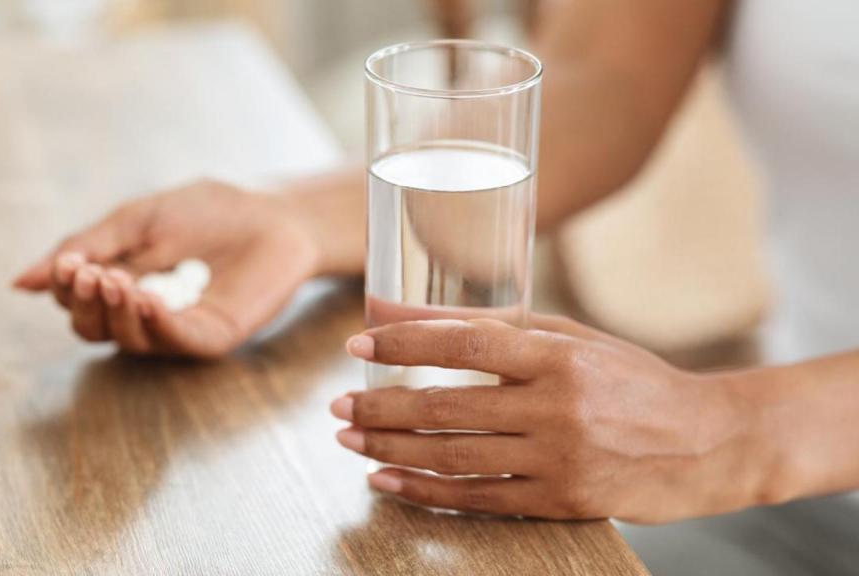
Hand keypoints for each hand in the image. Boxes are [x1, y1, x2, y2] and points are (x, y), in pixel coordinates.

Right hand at [13, 180, 320, 356]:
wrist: (273, 212)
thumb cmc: (207, 212)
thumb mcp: (135, 220)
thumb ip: (85, 247)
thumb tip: (20, 284)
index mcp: (121, 285)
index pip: (79, 302)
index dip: (68, 286)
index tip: (71, 263)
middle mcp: (143, 315)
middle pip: (94, 328)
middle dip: (87, 303)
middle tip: (92, 274)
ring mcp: (177, 329)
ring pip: (129, 340)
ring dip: (116, 313)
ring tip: (118, 282)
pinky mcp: (212, 337)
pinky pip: (176, 341)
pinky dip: (157, 324)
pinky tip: (147, 300)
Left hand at [331, 316, 770, 522]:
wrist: (708, 441)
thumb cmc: (628, 379)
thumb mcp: (565, 338)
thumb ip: (486, 326)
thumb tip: (400, 309)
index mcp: (558, 355)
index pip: (463, 345)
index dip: (404, 344)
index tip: (356, 345)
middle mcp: (557, 407)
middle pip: (447, 408)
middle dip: (381, 409)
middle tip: (337, 408)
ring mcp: (559, 459)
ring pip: (454, 458)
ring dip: (391, 451)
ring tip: (350, 442)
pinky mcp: (562, 502)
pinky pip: (478, 499)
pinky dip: (425, 491)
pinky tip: (386, 482)